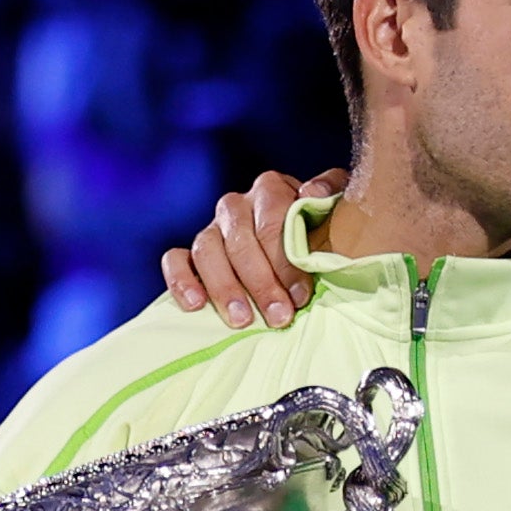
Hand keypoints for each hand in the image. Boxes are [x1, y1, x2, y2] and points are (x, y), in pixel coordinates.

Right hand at [161, 168, 342, 327]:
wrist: (304, 246)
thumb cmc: (322, 234)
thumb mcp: (336, 211)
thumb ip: (331, 194)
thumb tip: (310, 193)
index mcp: (271, 189)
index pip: (272, 221)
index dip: (286, 261)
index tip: (300, 296)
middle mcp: (237, 205)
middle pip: (240, 239)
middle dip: (261, 282)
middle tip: (278, 316)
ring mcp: (211, 228)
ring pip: (206, 249)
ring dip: (224, 287)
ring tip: (242, 320)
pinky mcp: (191, 252)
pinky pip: (175, 259)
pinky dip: (181, 280)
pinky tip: (195, 305)